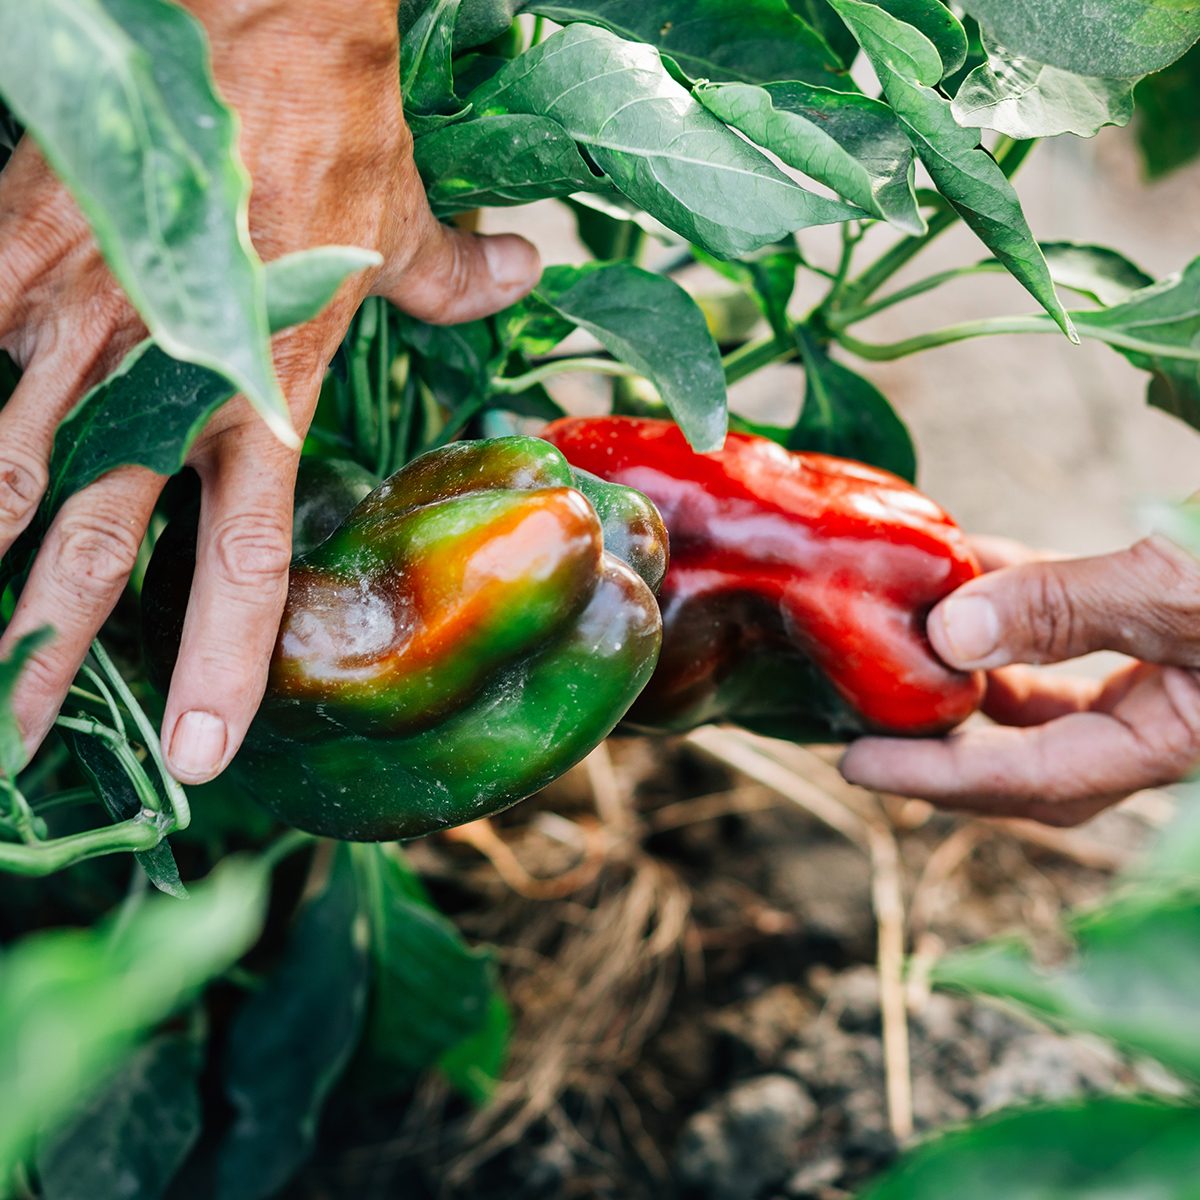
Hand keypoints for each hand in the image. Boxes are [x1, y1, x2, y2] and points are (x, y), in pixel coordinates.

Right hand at [0, 0, 540, 782]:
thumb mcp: (406, 220)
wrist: (262, 9)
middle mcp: (166, 380)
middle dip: (48, 648)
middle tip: (20, 738)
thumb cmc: (338, 124)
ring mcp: (79, 319)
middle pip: (94, 544)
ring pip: (1, 463)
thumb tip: (518, 271)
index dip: (221, 662)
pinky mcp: (15, 250)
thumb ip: (453, 275)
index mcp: (268, 391)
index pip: (244, 560)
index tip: (199, 749)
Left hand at [840, 533, 1199, 825]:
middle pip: (1028, 757)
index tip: (855, 761)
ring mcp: (1167, 681)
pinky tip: (967, 569)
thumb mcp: (1179, 585)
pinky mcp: (1166, 630)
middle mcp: (1166, 723)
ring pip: (1044, 696)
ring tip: (898, 636)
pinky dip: (1013, 606)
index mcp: (1176, 740)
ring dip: (970, 668)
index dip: (935, 773)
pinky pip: (1070, 633)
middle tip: (857, 720)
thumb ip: (1068, 610)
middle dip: (942, 743)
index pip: (1034, 777)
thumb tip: (949, 637)